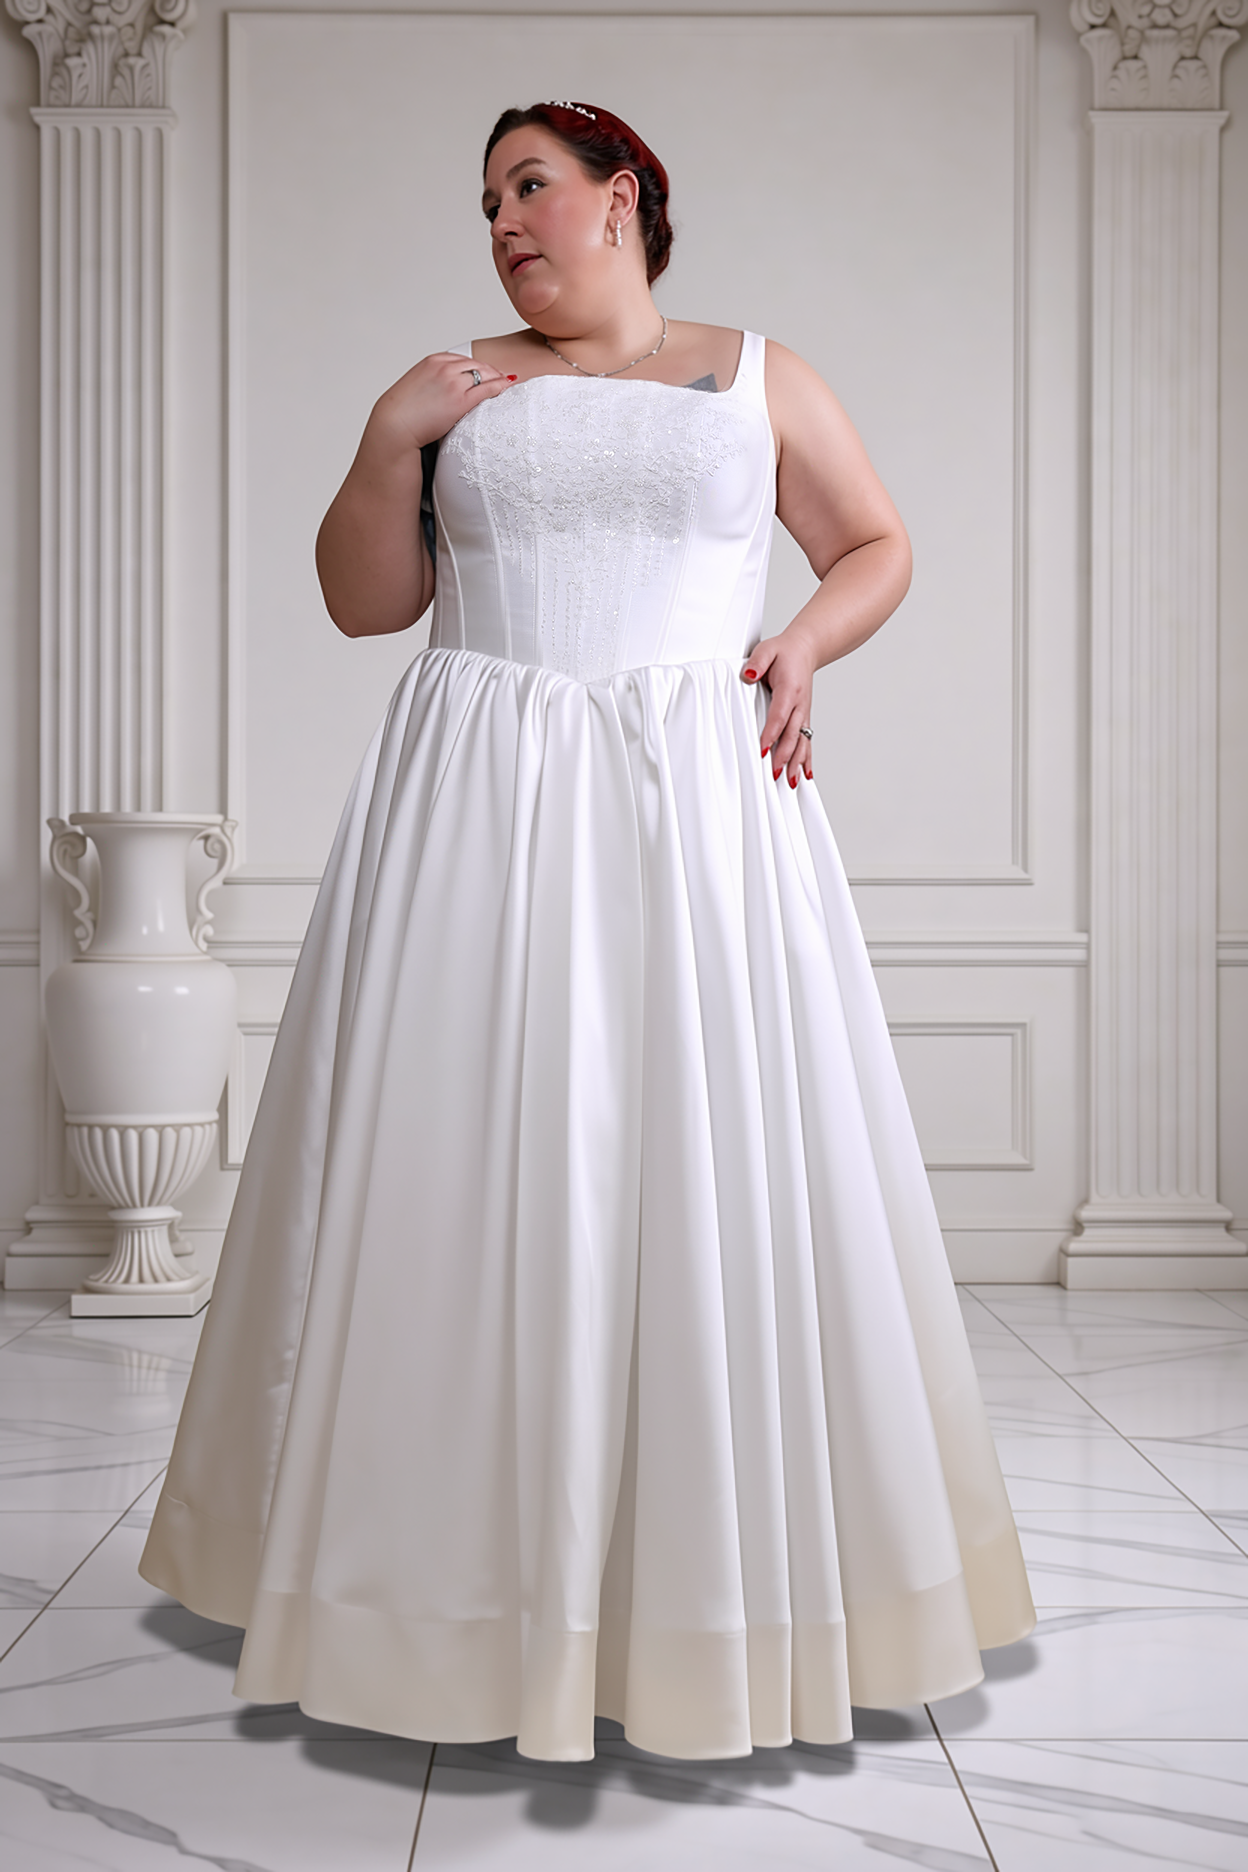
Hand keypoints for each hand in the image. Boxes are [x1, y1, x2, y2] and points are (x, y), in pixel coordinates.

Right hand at [369, 351, 515, 452]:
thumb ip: (432, 381)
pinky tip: (507, 386)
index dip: (477, 366)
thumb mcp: (417, 386)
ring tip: (506, 382)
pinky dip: (499, 386)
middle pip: (476, 364)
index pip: (462, 359)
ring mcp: (453, 382)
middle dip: (490, 371)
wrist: (395, 425)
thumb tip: (441, 390)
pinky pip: (487, 389)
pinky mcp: (460, 400)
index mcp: (432, 361)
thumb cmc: (403, 412)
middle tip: (501, 377)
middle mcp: (444, 367)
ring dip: (497, 377)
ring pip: (484, 374)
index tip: (485, 371)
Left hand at [741, 627, 815, 787]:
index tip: (762, 750)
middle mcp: (800, 704)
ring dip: (797, 763)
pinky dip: (807, 758)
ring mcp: (803, 713)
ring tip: (792, 782)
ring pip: (802, 741)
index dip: (771, 734)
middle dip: (785, 756)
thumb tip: (747, 675)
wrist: (806, 649)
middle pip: (793, 735)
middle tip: (775, 774)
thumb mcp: (767, 650)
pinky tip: (806, 774)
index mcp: (790, 689)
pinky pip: (807, 741)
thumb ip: (757, 662)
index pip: (779, 716)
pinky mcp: (803, 717)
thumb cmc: (784, 652)